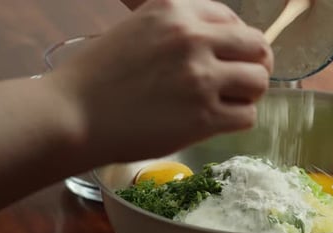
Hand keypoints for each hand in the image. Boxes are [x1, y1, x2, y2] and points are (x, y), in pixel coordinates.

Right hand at [49, 0, 273, 162]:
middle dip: (255, 64)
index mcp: (176, 10)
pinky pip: (247, 117)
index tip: (231, 57)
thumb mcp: (139, 29)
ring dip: (248, 94)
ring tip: (228, 102)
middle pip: (258, 47)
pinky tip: (216, 121)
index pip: (235, 20)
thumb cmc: (98, 75)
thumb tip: (219, 40)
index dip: (238, 41)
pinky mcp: (203, 117)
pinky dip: (236, 120)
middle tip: (243, 80)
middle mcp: (193, 38)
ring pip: (258, 82)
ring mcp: (201, 78)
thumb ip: (180, 29)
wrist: (73, 114)